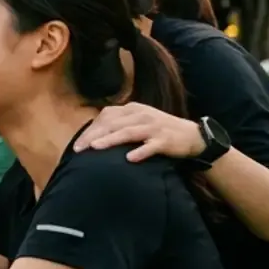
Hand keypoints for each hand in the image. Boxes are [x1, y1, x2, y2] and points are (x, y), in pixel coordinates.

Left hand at [74, 102, 204, 162]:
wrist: (192, 135)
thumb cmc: (159, 130)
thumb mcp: (139, 121)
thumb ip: (119, 124)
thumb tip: (93, 135)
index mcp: (133, 109)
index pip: (106, 116)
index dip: (90, 130)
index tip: (77, 145)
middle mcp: (141, 115)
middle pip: (113, 124)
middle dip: (94, 136)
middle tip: (79, 150)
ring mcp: (154, 127)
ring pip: (129, 132)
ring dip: (111, 140)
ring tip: (96, 148)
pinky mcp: (165, 140)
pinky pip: (151, 145)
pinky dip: (141, 151)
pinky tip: (130, 159)